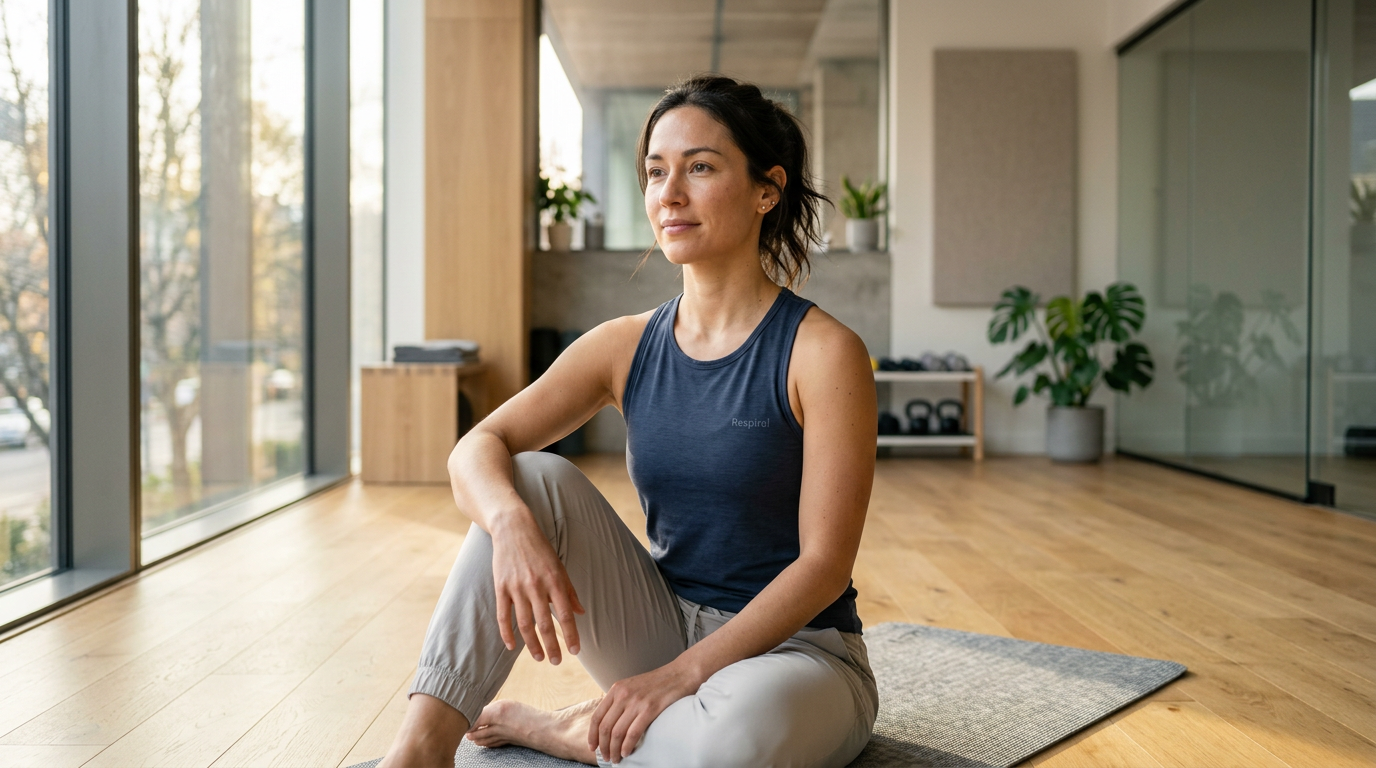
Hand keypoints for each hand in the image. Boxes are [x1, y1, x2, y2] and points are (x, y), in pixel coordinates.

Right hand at [490, 511, 584, 663]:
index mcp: (554, 580)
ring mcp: (516, 587)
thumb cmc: (540, 548)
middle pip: (544, 623)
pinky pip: (503, 615)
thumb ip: (569, 591)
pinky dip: (507, 633)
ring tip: (539, 658)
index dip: (571, 634)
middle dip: (552, 646)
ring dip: (532, 644)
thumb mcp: (559, 566)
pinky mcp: (501, 587)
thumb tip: (581, 613)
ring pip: (524, 624)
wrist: (513, 528)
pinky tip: (512, 646)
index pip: (565, 614)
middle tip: (557, 662)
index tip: (576, 650)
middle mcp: (536, 586)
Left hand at [588, 661, 701, 763]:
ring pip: (617, 733)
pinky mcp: (650, 708)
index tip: (593, 747)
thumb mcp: (633, 685)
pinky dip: (627, 746)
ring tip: (617, 759)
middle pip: (605, 727)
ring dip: (614, 750)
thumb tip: (610, 722)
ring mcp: (636, 701)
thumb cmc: (659, 682)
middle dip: (603, 747)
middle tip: (607, 758)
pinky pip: (633, 733)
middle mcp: (623, 694)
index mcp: (617, 689)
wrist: (681, 672)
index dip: (592, 735)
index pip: (597, 716)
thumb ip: (620, 700)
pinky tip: (627, 752)